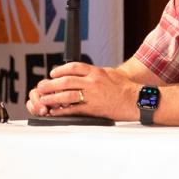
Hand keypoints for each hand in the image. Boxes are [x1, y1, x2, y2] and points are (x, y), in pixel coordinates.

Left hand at [25, 62, 139, 120]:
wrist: (136, 100)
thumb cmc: (126, 88)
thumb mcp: (110, 74)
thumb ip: (96, 73)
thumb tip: (84, 73)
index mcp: (96, 72)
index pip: (73, 67)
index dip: (60, 70)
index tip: (52, 74)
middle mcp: (93, 82)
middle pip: (65, 81)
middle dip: (50, 84)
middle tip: (42, 87)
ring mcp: (92, 95)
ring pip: (66, 95)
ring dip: (52, 98)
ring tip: (44, 100)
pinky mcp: (94, 108)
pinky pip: (73, 109)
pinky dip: (62, 111)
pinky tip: (55, 111)